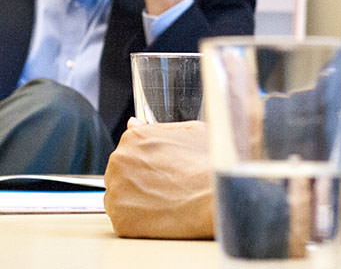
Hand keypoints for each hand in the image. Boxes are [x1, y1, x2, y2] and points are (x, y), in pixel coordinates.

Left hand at [104, 119, 214, 238]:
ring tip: (168, 200)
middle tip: (170, 185)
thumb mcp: (192, 131)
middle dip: (141, 179)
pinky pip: (125, 220)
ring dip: (139, 200)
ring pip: (121, 197)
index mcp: (134, 138)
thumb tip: (133, 123)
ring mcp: (117, 192)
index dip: (150, 161)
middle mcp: (119, 162)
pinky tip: (163, 215)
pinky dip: (140, 221)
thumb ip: (158, 128)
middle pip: (122, 173)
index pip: (130, 149)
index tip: (165, 168)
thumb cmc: (212, 163)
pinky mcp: (121, 221)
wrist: (221, 197)